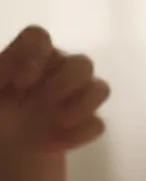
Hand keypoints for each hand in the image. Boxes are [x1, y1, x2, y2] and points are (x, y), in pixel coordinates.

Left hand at [0, 26, 109, 149]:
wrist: (7, 143)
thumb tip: (15, 78)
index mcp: (30, 56)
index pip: (38, 37)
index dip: (32, 55)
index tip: (19, 83)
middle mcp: (59, 72)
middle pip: (83, 62)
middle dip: (66, 81)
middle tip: (45, 100)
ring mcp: (76, 98)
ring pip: (100, 88)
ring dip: (83, 104)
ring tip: (59, 120)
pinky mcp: (85, 125)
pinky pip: (97, 124)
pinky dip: (80, 133)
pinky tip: (57, 143)